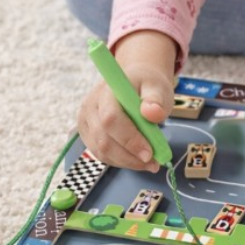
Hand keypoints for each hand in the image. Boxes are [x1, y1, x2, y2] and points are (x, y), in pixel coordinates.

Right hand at [77, 30, 177, 171]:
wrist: (134, 80)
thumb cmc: (146, 84)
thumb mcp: (157, 86)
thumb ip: (156, 99)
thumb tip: (153, 113)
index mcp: (106, 92)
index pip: (110, 119)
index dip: (129, 139)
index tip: (150, 153)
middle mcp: (90, 107)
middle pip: (104, 140)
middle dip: (130, 156)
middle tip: (154, 163)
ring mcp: (86, 122)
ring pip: (102, 152)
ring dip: (127, 162)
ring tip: (150, 163)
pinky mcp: (88, 134)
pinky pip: (102, 154)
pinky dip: (121, 161)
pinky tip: (138, 159)